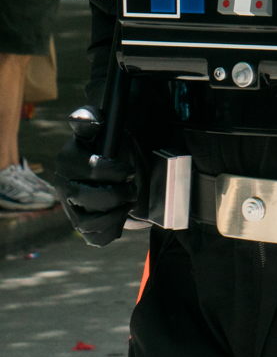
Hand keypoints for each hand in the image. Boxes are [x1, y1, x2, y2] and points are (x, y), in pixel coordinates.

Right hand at [60, 106, 139, 246]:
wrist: (110, 165)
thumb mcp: (100, 127)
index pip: (92, 169)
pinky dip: (112, 229)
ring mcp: (70, 208)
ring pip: (90, 222)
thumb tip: (92, 120)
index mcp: (68, 160)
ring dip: (116, 212)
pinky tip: (121, 215)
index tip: (128, 170)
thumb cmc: (106, 146)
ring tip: (128, 200)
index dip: (114, 171)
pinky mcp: (81, 225)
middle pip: (91, 198)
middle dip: (118, 193)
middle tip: (132, 186)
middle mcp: (64, 186)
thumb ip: (89, 118)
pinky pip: (94, 237)